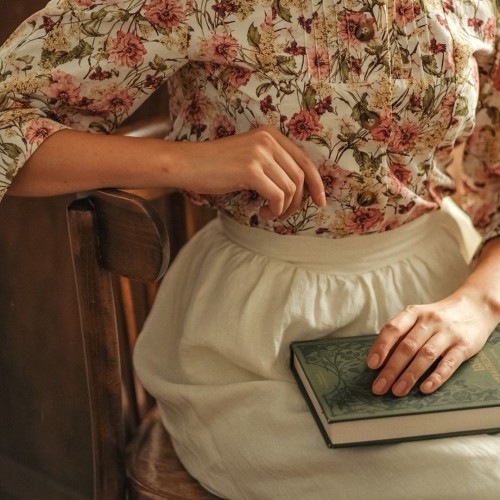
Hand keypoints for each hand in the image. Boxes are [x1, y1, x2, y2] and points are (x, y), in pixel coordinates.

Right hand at [175, 125, 325, 218]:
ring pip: (290, 189)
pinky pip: (277, 196)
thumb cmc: (215, 166)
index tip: (321, 202)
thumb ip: (272, 164)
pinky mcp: (251, 170)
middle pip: (300, 176)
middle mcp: (268, 139)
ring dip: (284, 208)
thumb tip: (298, 189)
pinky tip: (262, 212)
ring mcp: (259, 153)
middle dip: (299, 201)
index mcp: (270, 134)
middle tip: (286, 215)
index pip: (305, 160)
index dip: (317, 183)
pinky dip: (274, 210)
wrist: (187, 164)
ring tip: (270, 213)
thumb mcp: (248, 157)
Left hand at [366, 294, 497, 396]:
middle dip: (391, 369)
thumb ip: (402, 334)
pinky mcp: (464, 346)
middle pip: (407, 346)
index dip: (381, 347)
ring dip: (410, 375)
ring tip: (397, 391)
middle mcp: (429, 321)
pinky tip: (425, 388)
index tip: (372, 365)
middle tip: (379, 387)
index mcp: (413, 313)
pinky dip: (436, 377)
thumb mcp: (418, 318)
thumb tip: (379, 359)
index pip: (393, 329)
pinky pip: (449, 363)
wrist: (475, 307)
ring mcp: (448, 333)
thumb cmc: (437, 318)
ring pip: (425, 355)